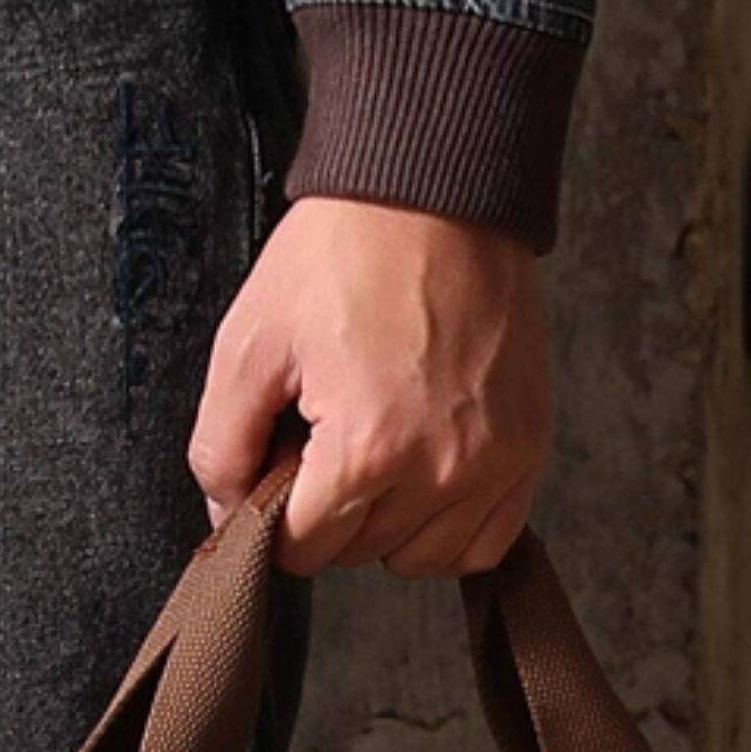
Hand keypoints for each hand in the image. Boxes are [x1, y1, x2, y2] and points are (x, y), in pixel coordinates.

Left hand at [189, 193, 551, 575]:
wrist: (437, 193)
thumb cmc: (345, 254)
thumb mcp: (249, 342)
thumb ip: (222, 445)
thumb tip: (227, 511)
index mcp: (367, 448)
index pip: (302, 548)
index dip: (273, 511)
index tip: (277, 463)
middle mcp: (441, 470)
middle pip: (358, 553)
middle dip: (325, 510)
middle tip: (321, 435)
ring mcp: (494, 463)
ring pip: (422, 559)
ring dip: (386, 527)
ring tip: (373, 454)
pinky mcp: (528, 447)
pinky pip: (486, 540)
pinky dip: (448, 527)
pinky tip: (421, 479)